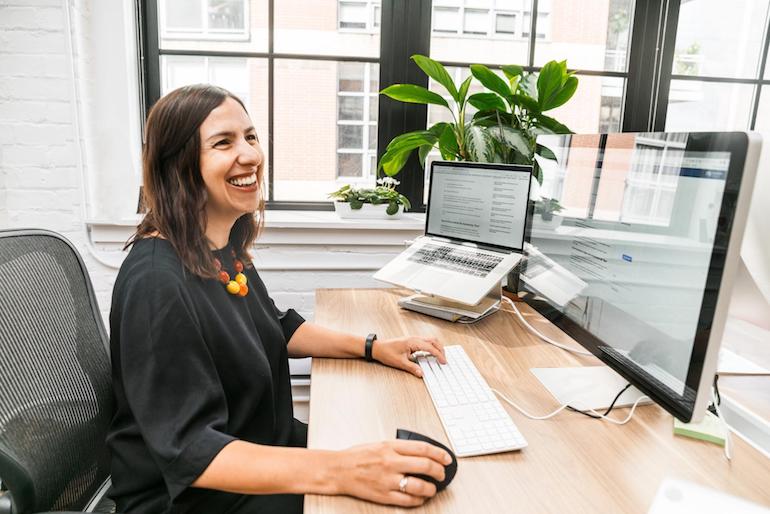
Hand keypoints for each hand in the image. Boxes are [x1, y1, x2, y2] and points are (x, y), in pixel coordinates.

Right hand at [335, 440, 451, 505]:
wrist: (338, 469)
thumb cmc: (357, 456)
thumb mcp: (380, 443)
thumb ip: (400, 447)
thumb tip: (422, 452)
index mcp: (390, 446)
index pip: (423, 448)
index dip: (439, 453)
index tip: (447, 458)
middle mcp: (391, 462)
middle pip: (425, 466)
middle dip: (439, 471)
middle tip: (442, 474)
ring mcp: (388, 480)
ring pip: (419, 486)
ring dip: (431, 488)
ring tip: (433, 488)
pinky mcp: (384, 495)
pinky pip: (408, 500)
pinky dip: (419, 500)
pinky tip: (421, 497)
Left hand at [372, 336, 445, 376]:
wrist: (378, 348)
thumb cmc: (386, 352)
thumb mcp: (400, 363)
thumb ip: (412, 368)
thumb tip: (421, 373)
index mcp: (413, 342)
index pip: (430, 347)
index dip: (439, 355)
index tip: (443, 361)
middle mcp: (414, 338)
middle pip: (433, 340)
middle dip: (441, 349)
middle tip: (444, 359)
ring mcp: (413, 338)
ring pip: (430, 340)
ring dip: (437, 347)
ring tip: (440, 356)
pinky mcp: (412, 341)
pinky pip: (425, 342)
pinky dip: (431, 347)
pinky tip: (431, 354)